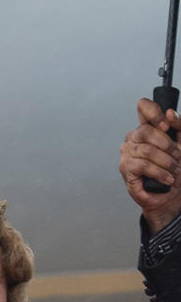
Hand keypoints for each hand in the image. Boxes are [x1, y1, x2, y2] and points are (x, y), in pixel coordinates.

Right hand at [119, 99, 180, 231]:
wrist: (171, 194)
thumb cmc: (175, 169)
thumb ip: (178, 126)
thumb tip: (169, 114)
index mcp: (147, 128)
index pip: (143, 107)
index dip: (154, 112)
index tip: (166, 125)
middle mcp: (134, 138)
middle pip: (145, 130)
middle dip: (166, 144)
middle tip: (176, 156)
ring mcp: (127, 154)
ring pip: (146, 150)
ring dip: (165, 161)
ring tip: (173, 170)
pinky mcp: (126, 170)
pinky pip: (143, 165)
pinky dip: (158, 172)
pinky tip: (166, 178)